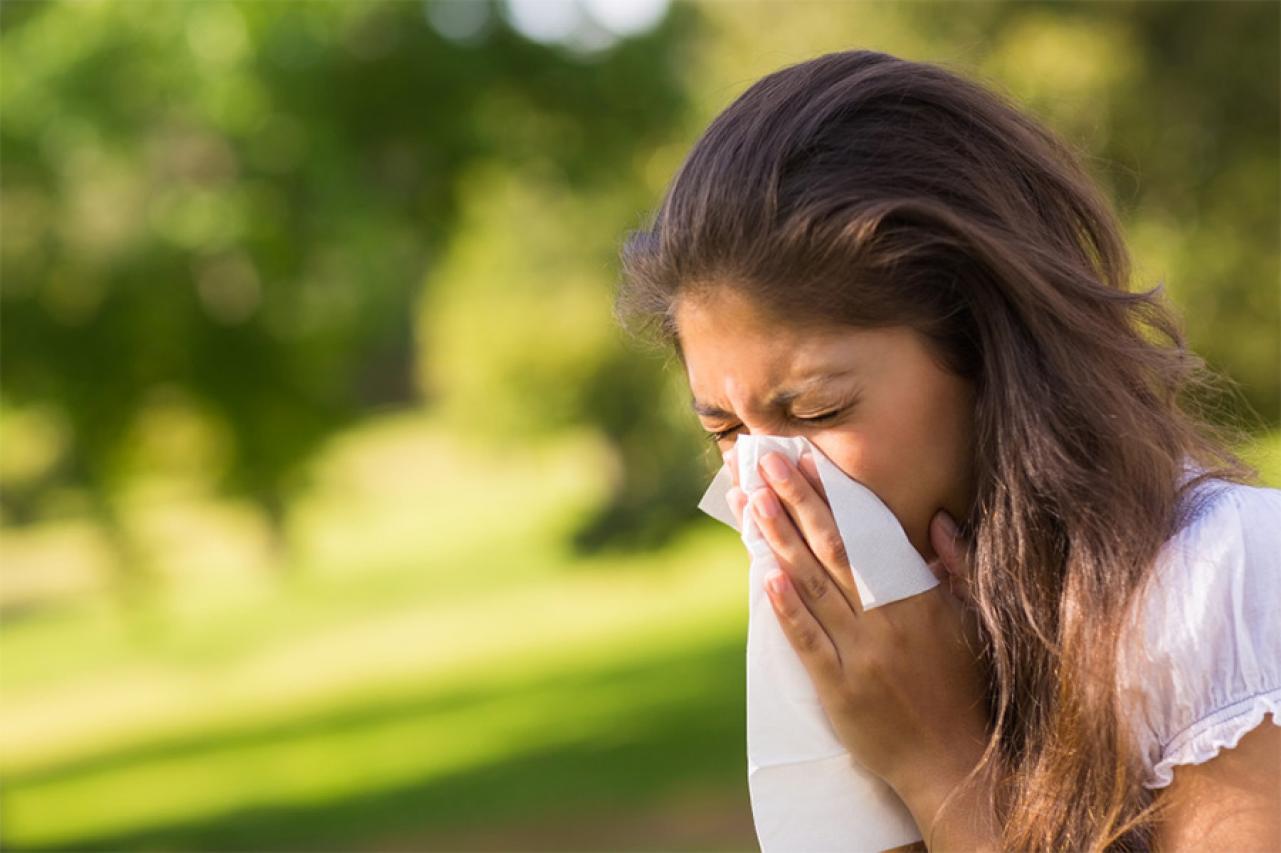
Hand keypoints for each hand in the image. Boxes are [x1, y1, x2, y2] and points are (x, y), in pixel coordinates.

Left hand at [722, 448, 990, 809]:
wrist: (953, 762)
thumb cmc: (963, 687)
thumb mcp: (971, 621)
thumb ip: (958, 567)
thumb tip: (938, 521)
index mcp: (920, 598)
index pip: (869, 533)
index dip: (834, 496)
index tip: (806, 461)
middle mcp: (888, 620)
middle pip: (833, 548)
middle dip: (796, 500)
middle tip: (764, 461)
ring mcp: (862, 655)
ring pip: (813, 586)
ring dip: (780, 540)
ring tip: (753, 500)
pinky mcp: (840, 690)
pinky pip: (809, 643)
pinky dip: (787, 609)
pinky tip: (765, 575)